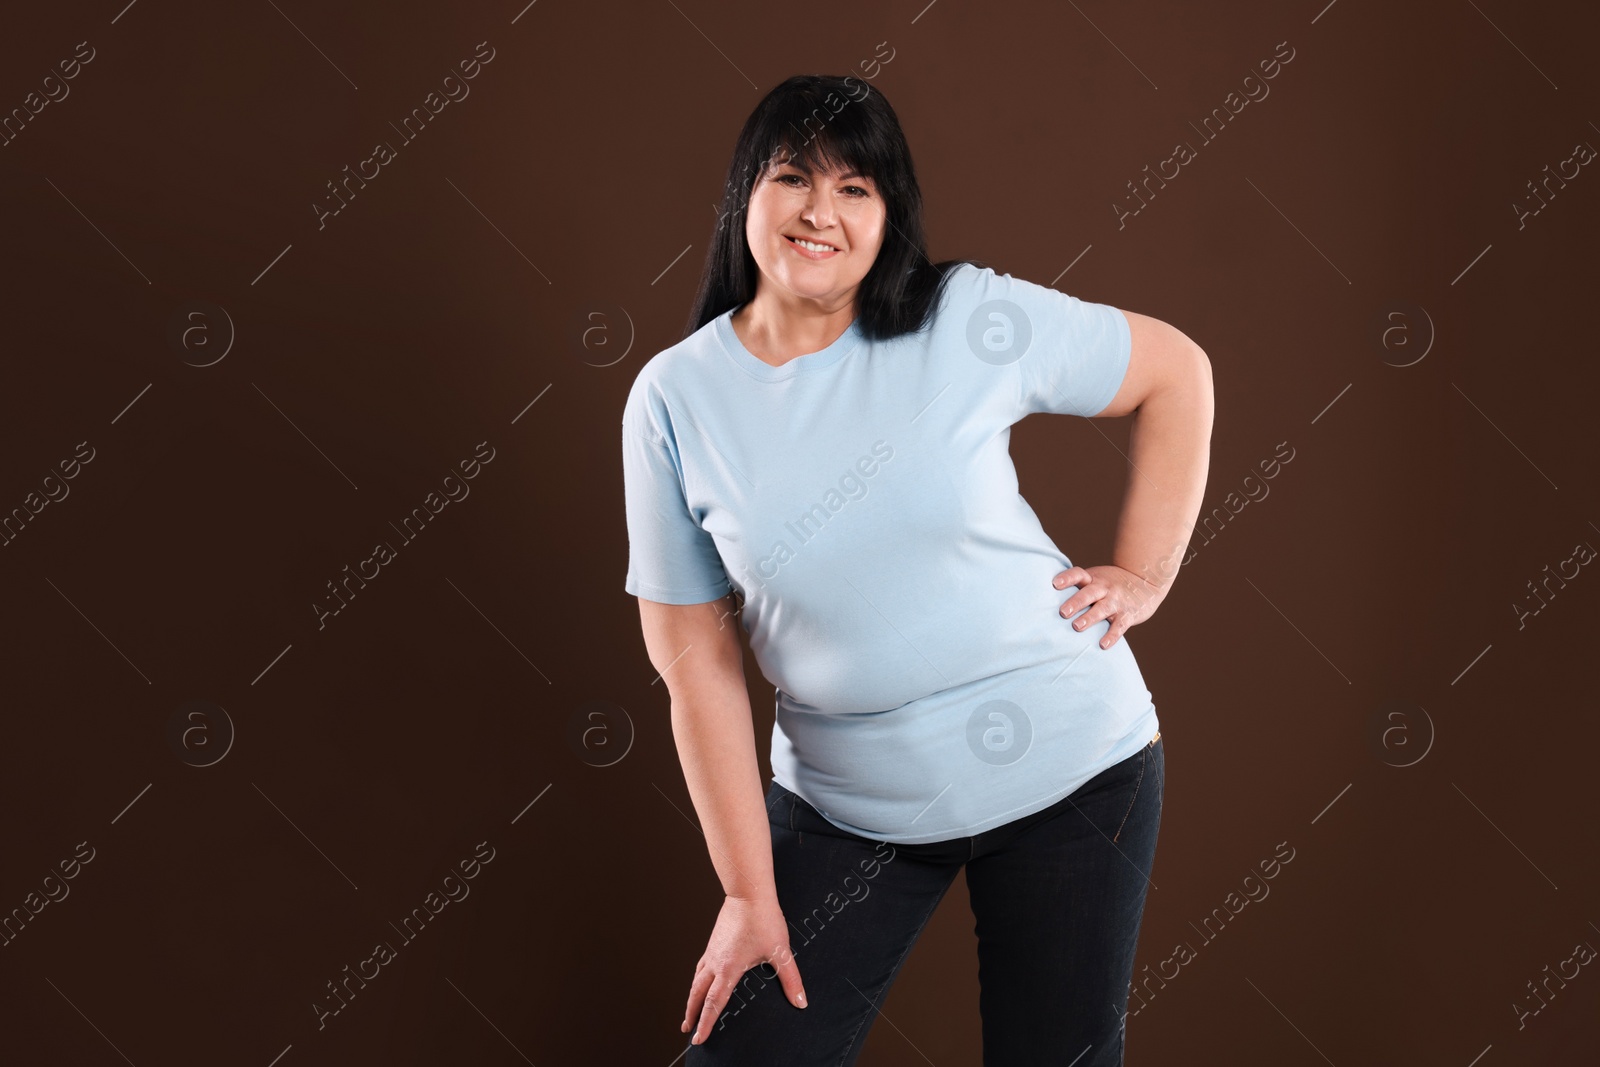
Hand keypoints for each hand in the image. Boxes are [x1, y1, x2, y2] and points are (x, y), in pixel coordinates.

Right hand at [682, 893, 807, 1045]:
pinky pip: (700, 966)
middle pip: (697, 994)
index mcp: (728, 969)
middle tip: (687, 1029)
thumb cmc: (764, 920)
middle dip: (691, 1014)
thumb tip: (801, 1001)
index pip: (713, 1003)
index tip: (698, 1038)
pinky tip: (699, 980)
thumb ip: (790, 980)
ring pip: (695, 980)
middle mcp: (715, 962)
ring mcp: (712, 951)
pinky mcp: (713, 942)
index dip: (705, 1023)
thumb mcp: (780, 952)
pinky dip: (696, 980)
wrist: (749, 893)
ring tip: (689, 1010)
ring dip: (691, 998)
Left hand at [1053, 564, 1168, 648]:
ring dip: (1090, 617)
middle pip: (1088, 593)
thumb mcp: (1095, 579)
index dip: (1067, 578)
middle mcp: (1104, 588)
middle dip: (1075, 602)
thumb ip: (1077, 587)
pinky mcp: (1128, 614)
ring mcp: (1117, 601)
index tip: (1054, 584)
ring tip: (1077, 627)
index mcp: (1093, 578)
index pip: (1078, 574)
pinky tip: (1103, 645)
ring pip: (1103, 609)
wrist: (1146, 581)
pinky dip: (1112, 635)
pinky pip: (1120, 625)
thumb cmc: (1111, 584)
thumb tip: (1044, 598)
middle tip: (1062, 612)